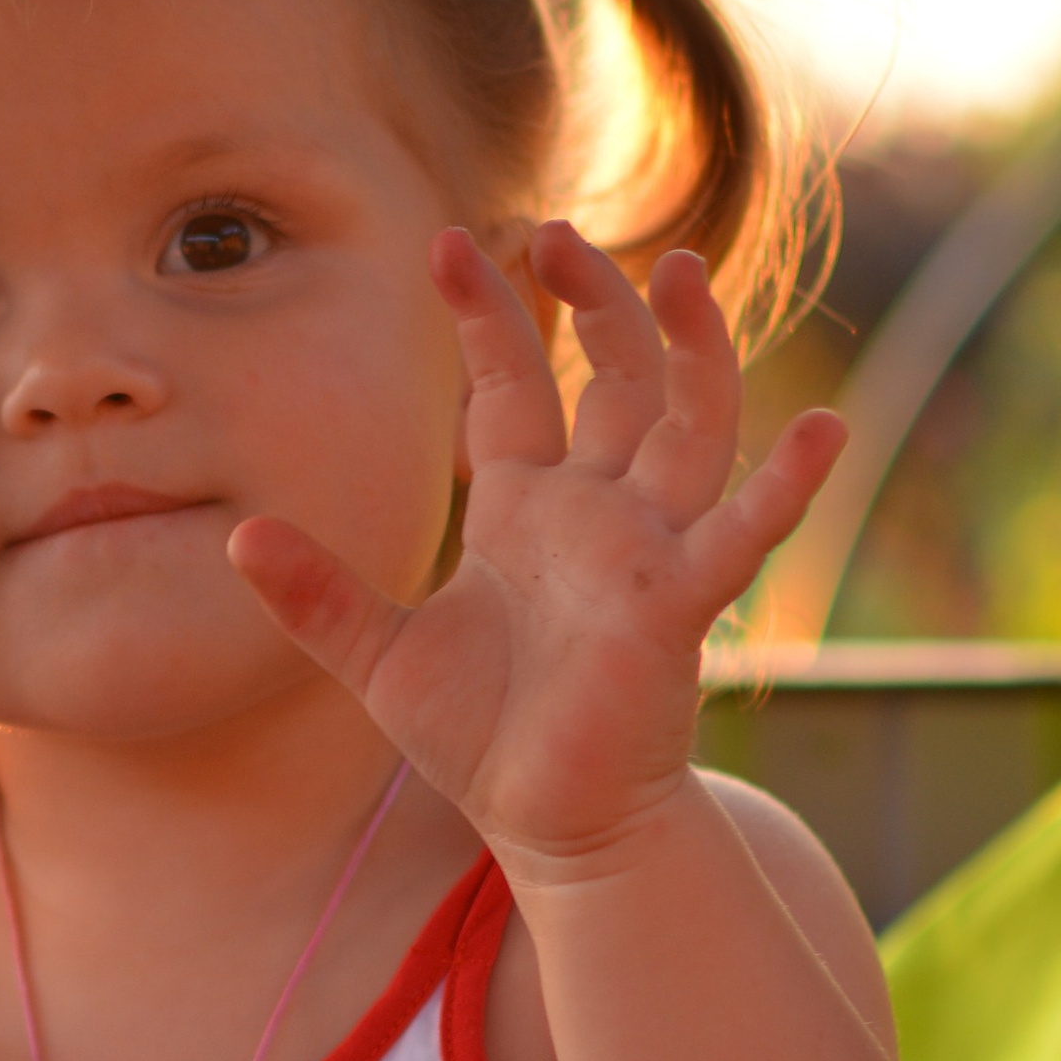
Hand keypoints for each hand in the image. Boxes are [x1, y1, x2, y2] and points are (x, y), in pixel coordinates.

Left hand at [230, 220, 844, 875]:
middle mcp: (598, 512)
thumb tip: (235, 537)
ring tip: (682, 271)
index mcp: (529, 509)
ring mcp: (647, 550)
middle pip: (615, 377)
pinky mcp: (678, 605)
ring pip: (689, 423)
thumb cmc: (483, 740)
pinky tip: (826, 429)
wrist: (551, 826)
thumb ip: (316, 597)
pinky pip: (742, 533)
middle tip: (557, 234)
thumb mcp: (379, 658)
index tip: (452, 242)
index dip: (491, 314)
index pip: (516, 383)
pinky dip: (787, 485)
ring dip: (692, 349)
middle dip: (594, 302)